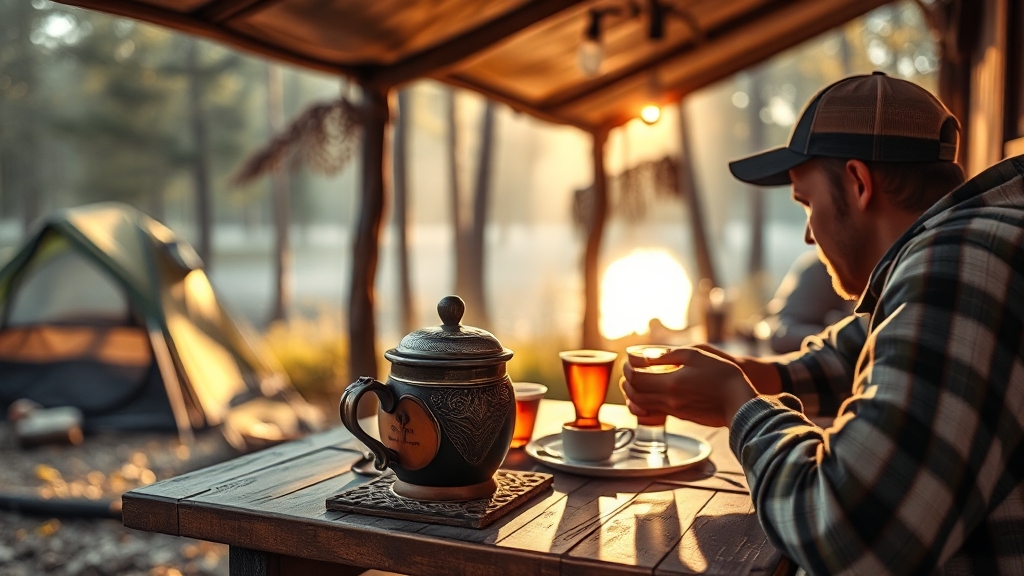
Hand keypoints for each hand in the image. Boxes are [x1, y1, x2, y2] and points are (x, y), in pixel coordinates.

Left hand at [621, 346, 756, 427]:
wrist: (740, 401)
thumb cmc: (722, 374)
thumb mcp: (696, 354)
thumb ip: (668, 355)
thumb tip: (646, 356)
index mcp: (670, 384)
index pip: (635, 378)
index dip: (627, 369)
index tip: (629, 361)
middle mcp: (668, 400)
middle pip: (634, 394)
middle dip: (626, 381)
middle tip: (628, 370)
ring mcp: (674, 410)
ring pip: (641, 405)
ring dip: (633, 393)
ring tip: (636, 381)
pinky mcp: (680, 416)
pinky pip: (654, 410)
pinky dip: (645, 402)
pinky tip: (650, 392)